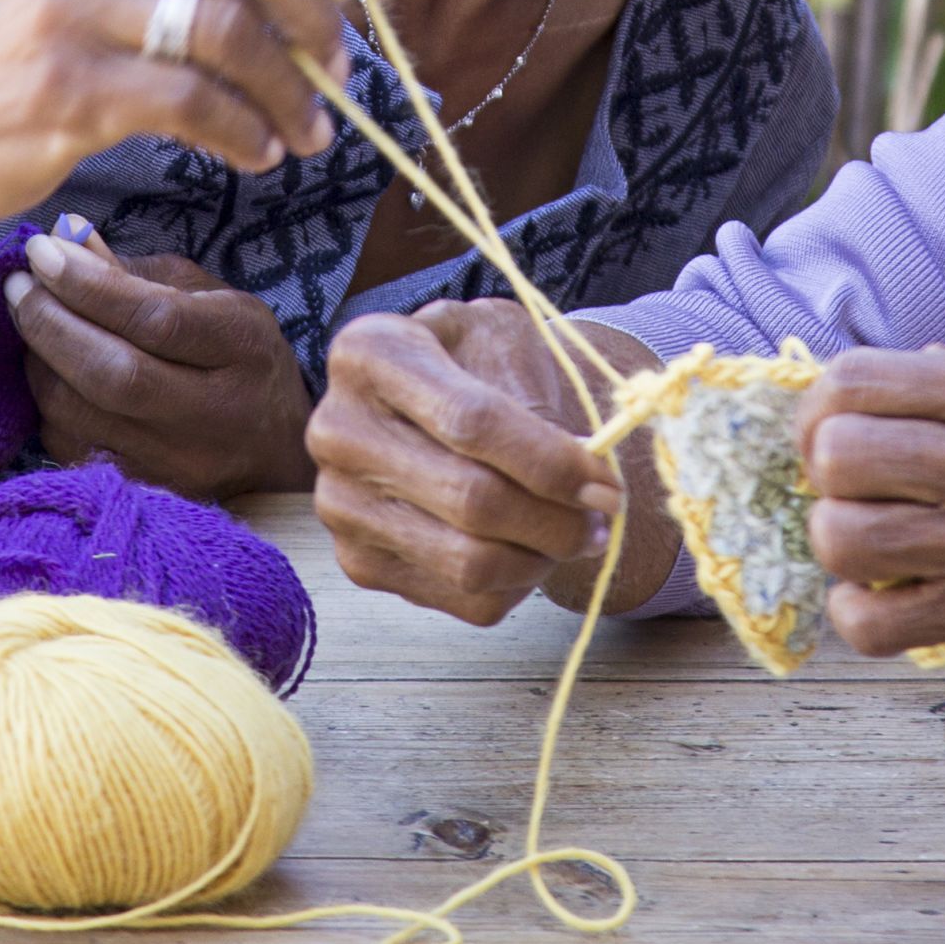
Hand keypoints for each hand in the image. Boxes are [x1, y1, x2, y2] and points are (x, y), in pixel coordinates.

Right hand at [0, 0, 385, 223]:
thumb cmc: (56, 45)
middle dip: (318, 8)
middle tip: (340, 65)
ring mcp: (73, 7)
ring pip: (228, 29)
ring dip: (291, 88)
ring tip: (309, 129)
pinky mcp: (65, 85)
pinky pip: (191, 101)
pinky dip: (245, 131)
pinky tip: (257, 152)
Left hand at [9, 236, 313, 499]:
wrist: (274, 448)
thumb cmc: (236, 357)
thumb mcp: (209, 298)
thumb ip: (136, 273)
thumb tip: (64, 239)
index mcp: (241, 347)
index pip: (155, 318)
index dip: (89, 284)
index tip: (42, 251)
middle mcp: (215, 413)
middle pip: (113, 374)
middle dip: (49, 322)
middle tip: (18, 286)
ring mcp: (180, 464)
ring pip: (81, 414)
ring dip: (38, 361)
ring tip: (29, 322)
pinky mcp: (146, 492)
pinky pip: (71, 447)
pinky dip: (48, 403)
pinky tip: (49, 371)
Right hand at [309, 302, 656, 625]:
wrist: (433, 406)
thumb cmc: (477, 365)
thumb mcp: (506, 343)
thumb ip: (538, 401)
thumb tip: (583, 476)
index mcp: (370, 353)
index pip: (472, 423)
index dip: (551, 462)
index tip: (607, 486)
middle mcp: (338, 430)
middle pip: (471, 500)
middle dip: (556, 519)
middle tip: (601, 519)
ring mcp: (340, 504)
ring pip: (468, 562)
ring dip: (541, 558)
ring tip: (571, 535)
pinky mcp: (359, 562)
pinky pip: (461, 600)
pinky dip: (515, 585)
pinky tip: (526, 551)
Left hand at [796, 345, 944, 676]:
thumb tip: (847, 384)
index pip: (855, 378)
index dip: (819, 408)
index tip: (832, 430)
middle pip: (838, 453)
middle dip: (821, 471)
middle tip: (849, 487)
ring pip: (840, 536)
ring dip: (836, 540)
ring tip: (869, 539)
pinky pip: (868, 621)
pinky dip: (855, 612)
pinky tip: (883, 594)